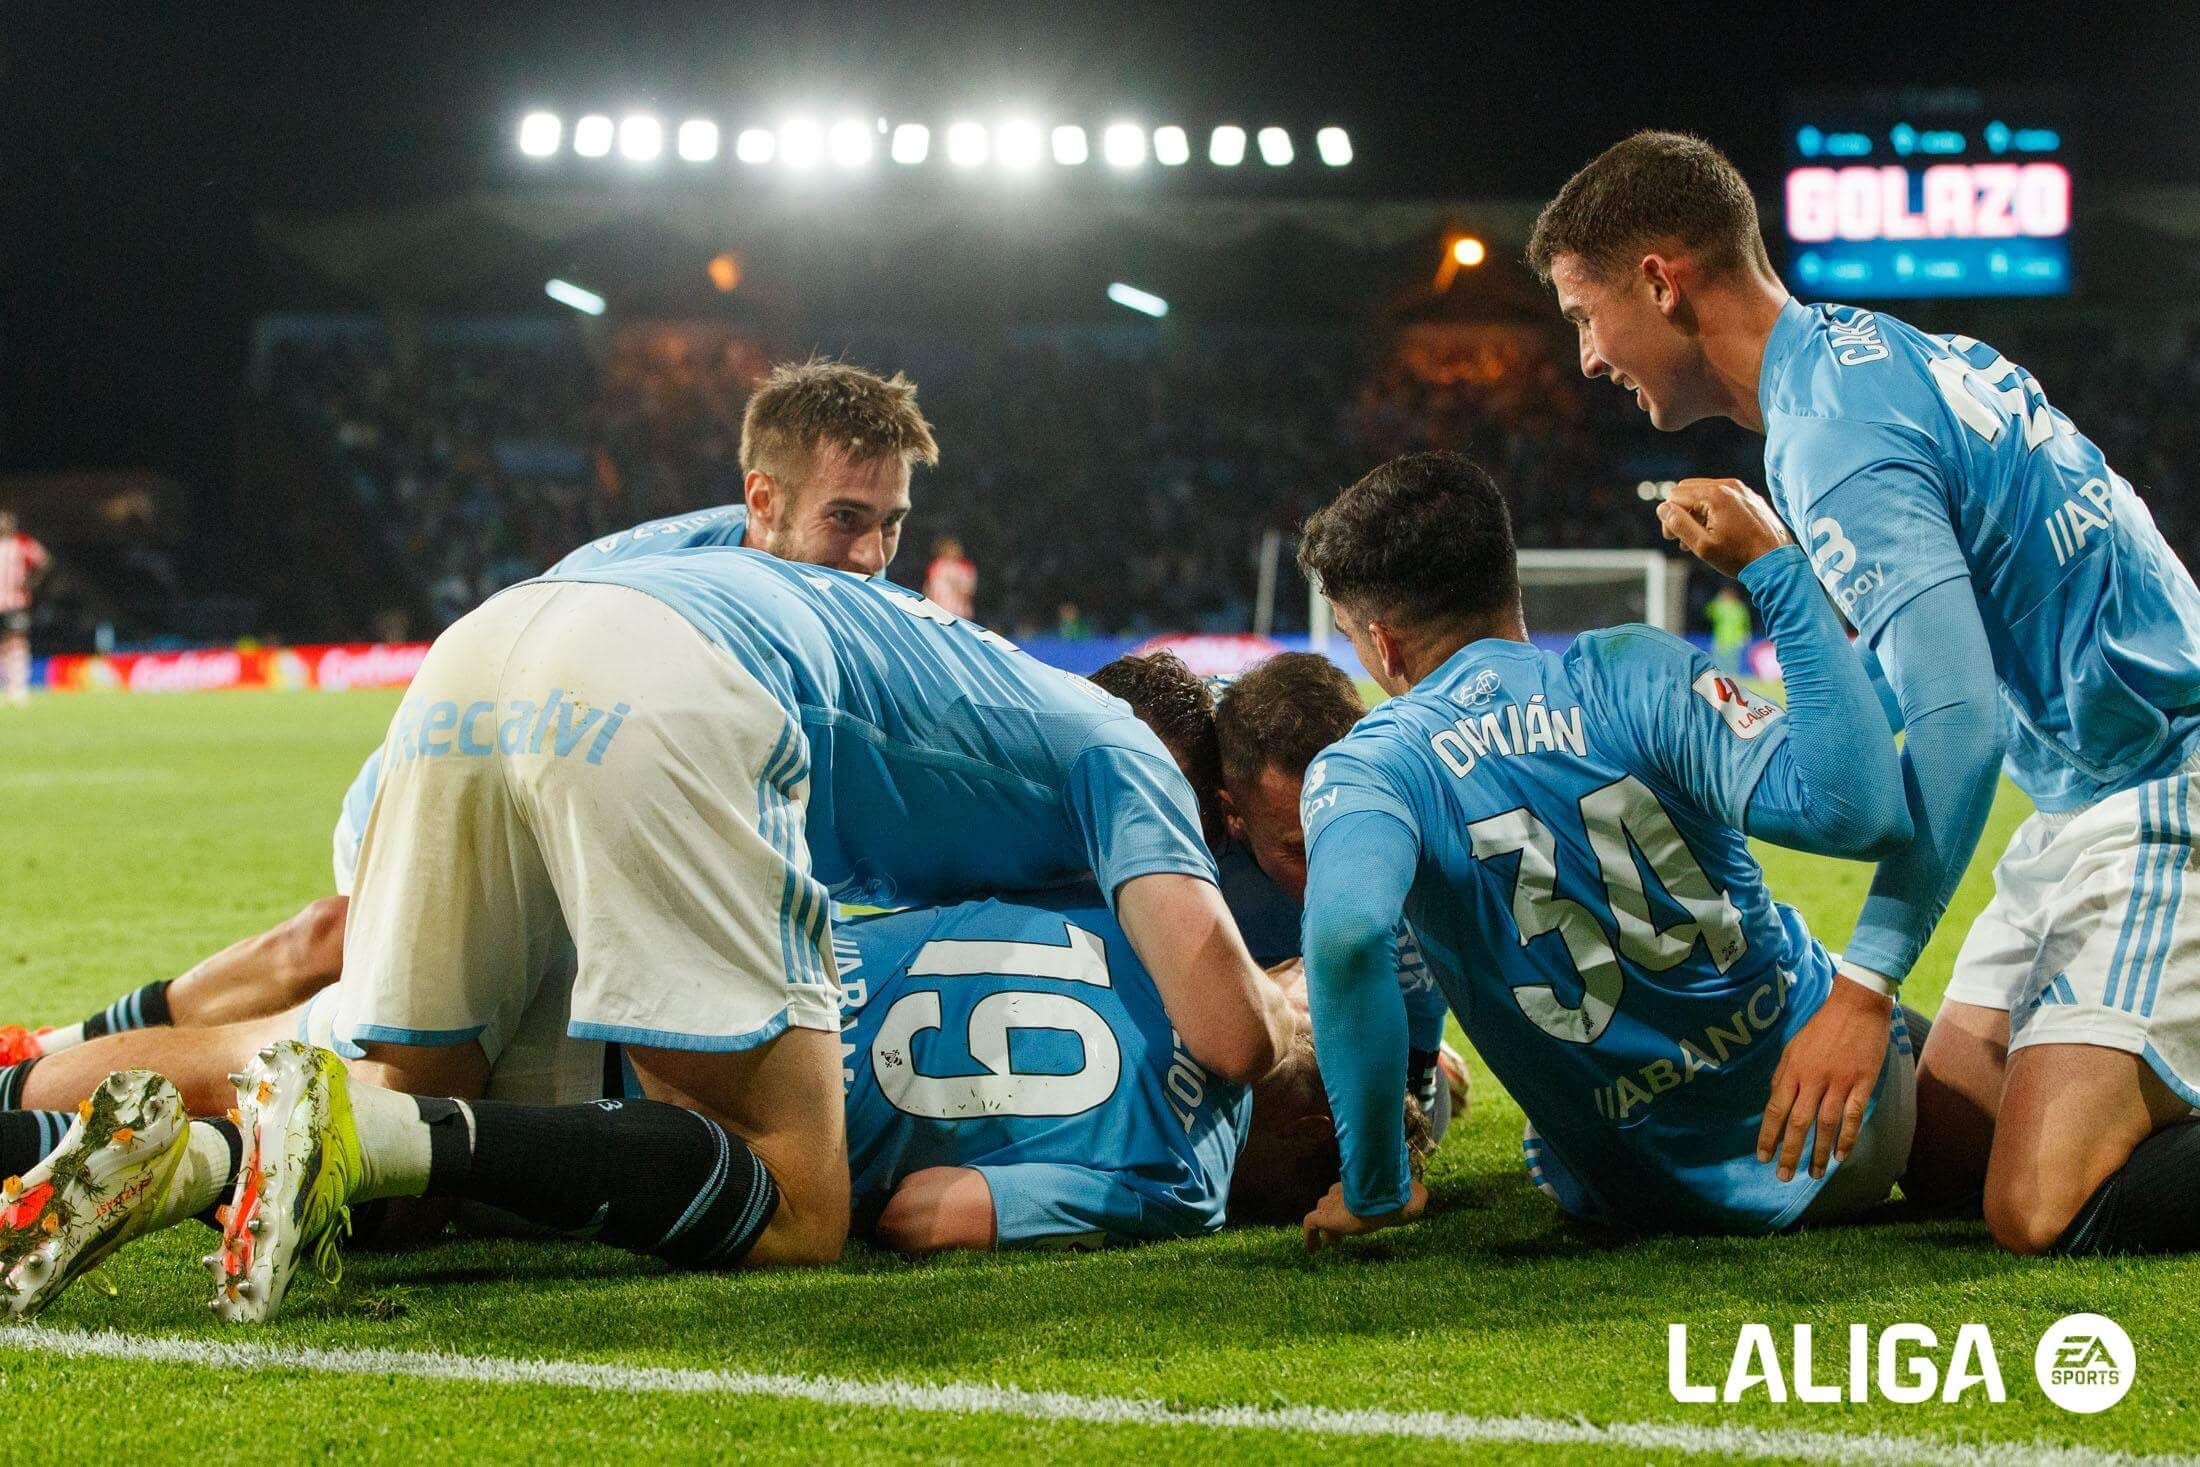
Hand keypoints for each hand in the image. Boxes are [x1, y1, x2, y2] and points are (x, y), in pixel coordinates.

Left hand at [1302, 1179, 1427, 1252]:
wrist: (1385, 1197)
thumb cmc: (1400, 1196)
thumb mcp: (1414, 1197)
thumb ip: (1416, 1196)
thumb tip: (1423, 1194)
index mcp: (1360, 1185)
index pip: (1348, 1191)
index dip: (1348, 1204)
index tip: (1353, 1217)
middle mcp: (1343, 1191)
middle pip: (1332, 1201)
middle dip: (1334, 1214)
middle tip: (1338, 1233)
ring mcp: (1332, 1204)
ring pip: (1322, 1212)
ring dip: (1326, 1227)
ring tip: (1331, 1243)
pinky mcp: (1326, 1217)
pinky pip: (1311, 1225)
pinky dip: (1310, 1237)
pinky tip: (1312, 1251)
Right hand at [1656, 478, 1793, 578]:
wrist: (1777, 562)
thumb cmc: (1740, 556)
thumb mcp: (1703, 546)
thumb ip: (1679, 524)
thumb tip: (1662, 509)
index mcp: (1716, 495)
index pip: (1675, 495)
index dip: (1669, 517)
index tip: (1674, 538)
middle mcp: (1729, 485)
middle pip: (1688, 489)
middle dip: (1680, 512)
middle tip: (1682, 537)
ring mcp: (1741, 490)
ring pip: (1704, 493)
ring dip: (1695, 513)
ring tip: (1698, 538)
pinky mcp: (1749, 498)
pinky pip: (1721, 497)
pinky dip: (1711, 511)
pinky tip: (1715, 532)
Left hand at [1757, 975, 1892, 1181]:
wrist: (1856, 1006)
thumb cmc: (1821, 1027)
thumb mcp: (1793, 1047)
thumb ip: (1783, 1075)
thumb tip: (1774, 1099)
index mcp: (1793, 1070)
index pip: (1775, 1109)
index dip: (1768, 1135)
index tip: (1762, 1157)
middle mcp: (1813, 1078)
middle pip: (1798, 1122)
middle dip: (1789, 1152)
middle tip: (1783, 1176)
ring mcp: (1839, 1081)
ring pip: (1826, 1124)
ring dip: (1819, 1152)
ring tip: (1814, 1174)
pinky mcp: (1862, 1082)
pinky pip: (1853, 1115)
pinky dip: (1847, 1137)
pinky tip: (1841, 1155)